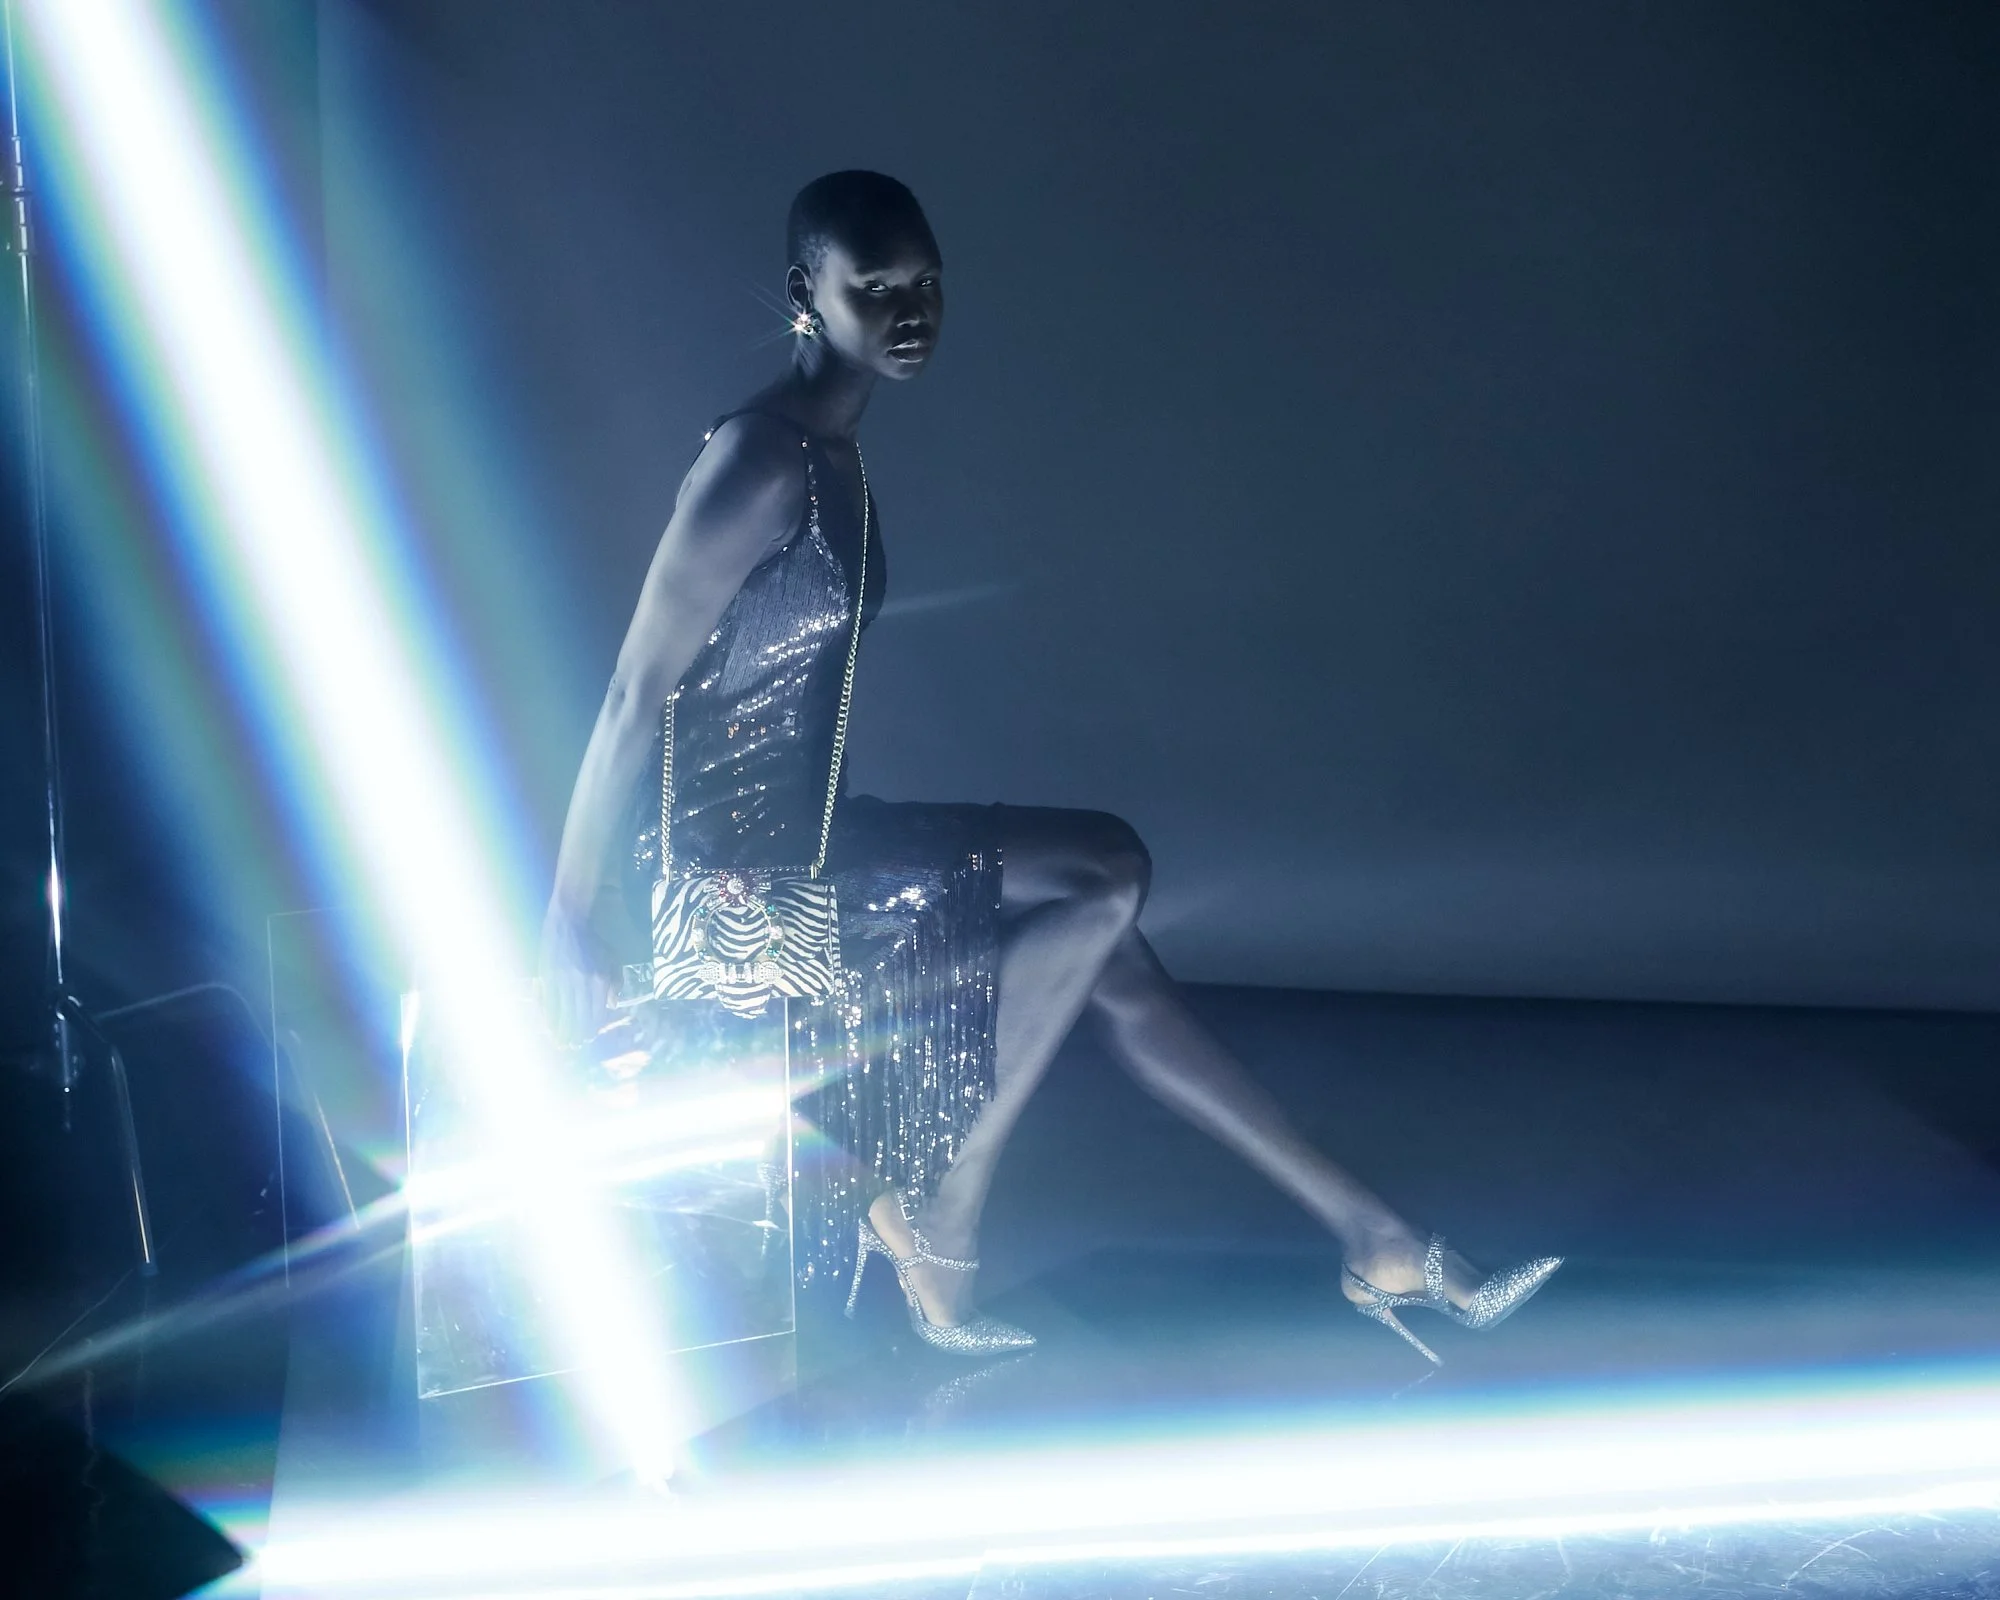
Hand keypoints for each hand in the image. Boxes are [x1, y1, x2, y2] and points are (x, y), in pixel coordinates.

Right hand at [537, 897, 611, 1048]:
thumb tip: (611, 1004)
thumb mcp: (612, 960)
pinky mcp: (546, 977)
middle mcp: (581, 983)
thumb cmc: (593, 942)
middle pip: (579, 1018)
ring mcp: (562, 981)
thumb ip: (615, 983)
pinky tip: (549, 1027)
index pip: (597, 1013)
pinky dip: (549, 1018)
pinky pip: (548, 1003)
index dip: (593, 1028)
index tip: (590, 1038)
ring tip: (563, 1044)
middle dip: (578, 1036)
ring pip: (562, 1014)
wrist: (568, 923)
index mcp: (599, 980)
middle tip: (575, 1047)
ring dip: (563, 1032)